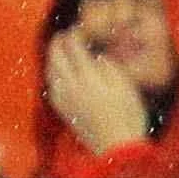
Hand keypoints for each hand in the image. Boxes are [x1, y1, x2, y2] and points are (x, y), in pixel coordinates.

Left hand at [43, 31, 150, 155]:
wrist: (117, 147)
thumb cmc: (128, 115)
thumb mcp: (126, 86)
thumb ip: (108, 66)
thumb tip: (95, 55)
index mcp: (88, 77)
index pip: (73, 47)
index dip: (74, 35)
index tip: (79, 30)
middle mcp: (71, 85)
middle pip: (56, 55)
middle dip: (59, 42)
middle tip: (65, 34)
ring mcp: (64, 97)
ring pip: (50, 69)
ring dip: (52, 55)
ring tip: (58, 48)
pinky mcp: (62, 108)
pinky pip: (51, 84)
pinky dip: (52, 72)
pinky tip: (57, 71)